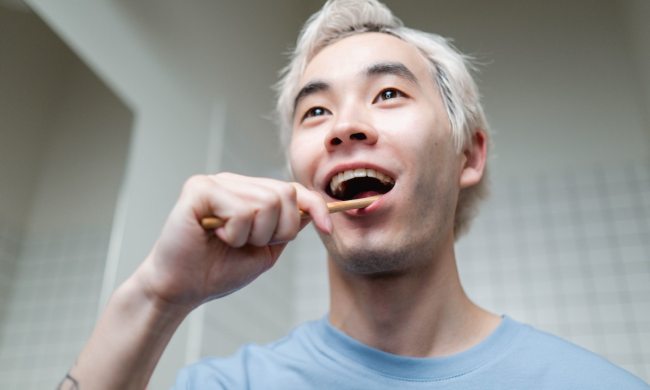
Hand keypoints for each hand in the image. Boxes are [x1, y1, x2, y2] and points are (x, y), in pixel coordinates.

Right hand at [134, 173, 330, 311]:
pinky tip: (215, 236)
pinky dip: (235, 233)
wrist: (182, 289)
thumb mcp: (266, 250)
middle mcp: (233, 181)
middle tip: (250, 244)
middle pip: (285, 194)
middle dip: (278, 230)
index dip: (315, 206)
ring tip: (230, 241)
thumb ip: (288, 227)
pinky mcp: (199, 189)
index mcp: (248, 193)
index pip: (292, 189)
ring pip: (266, 203)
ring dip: (253, 235)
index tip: (327, 228)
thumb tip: (313, 208)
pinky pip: (241, 209)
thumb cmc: (219, 270)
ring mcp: (216, 182)